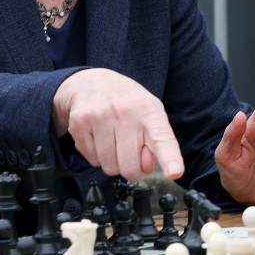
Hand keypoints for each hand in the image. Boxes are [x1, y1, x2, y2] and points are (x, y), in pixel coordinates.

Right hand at [53, 67, 184, 178]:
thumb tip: (145, 167)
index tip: (175, 172)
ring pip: (109, 167)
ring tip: (113, 140)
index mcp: (149, 110)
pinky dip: (96, 155)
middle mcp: (125, 112)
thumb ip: (155, 142)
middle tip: (128, 150)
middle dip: (130, 167)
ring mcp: (100, 116)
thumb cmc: (126, 103)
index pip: (162, 138)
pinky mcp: (80, 124)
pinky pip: (92, 160)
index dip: (170, 158)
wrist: (92, 83)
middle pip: (130, 167)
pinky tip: (98, 137)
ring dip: (112, 161)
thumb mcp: (149, 115)